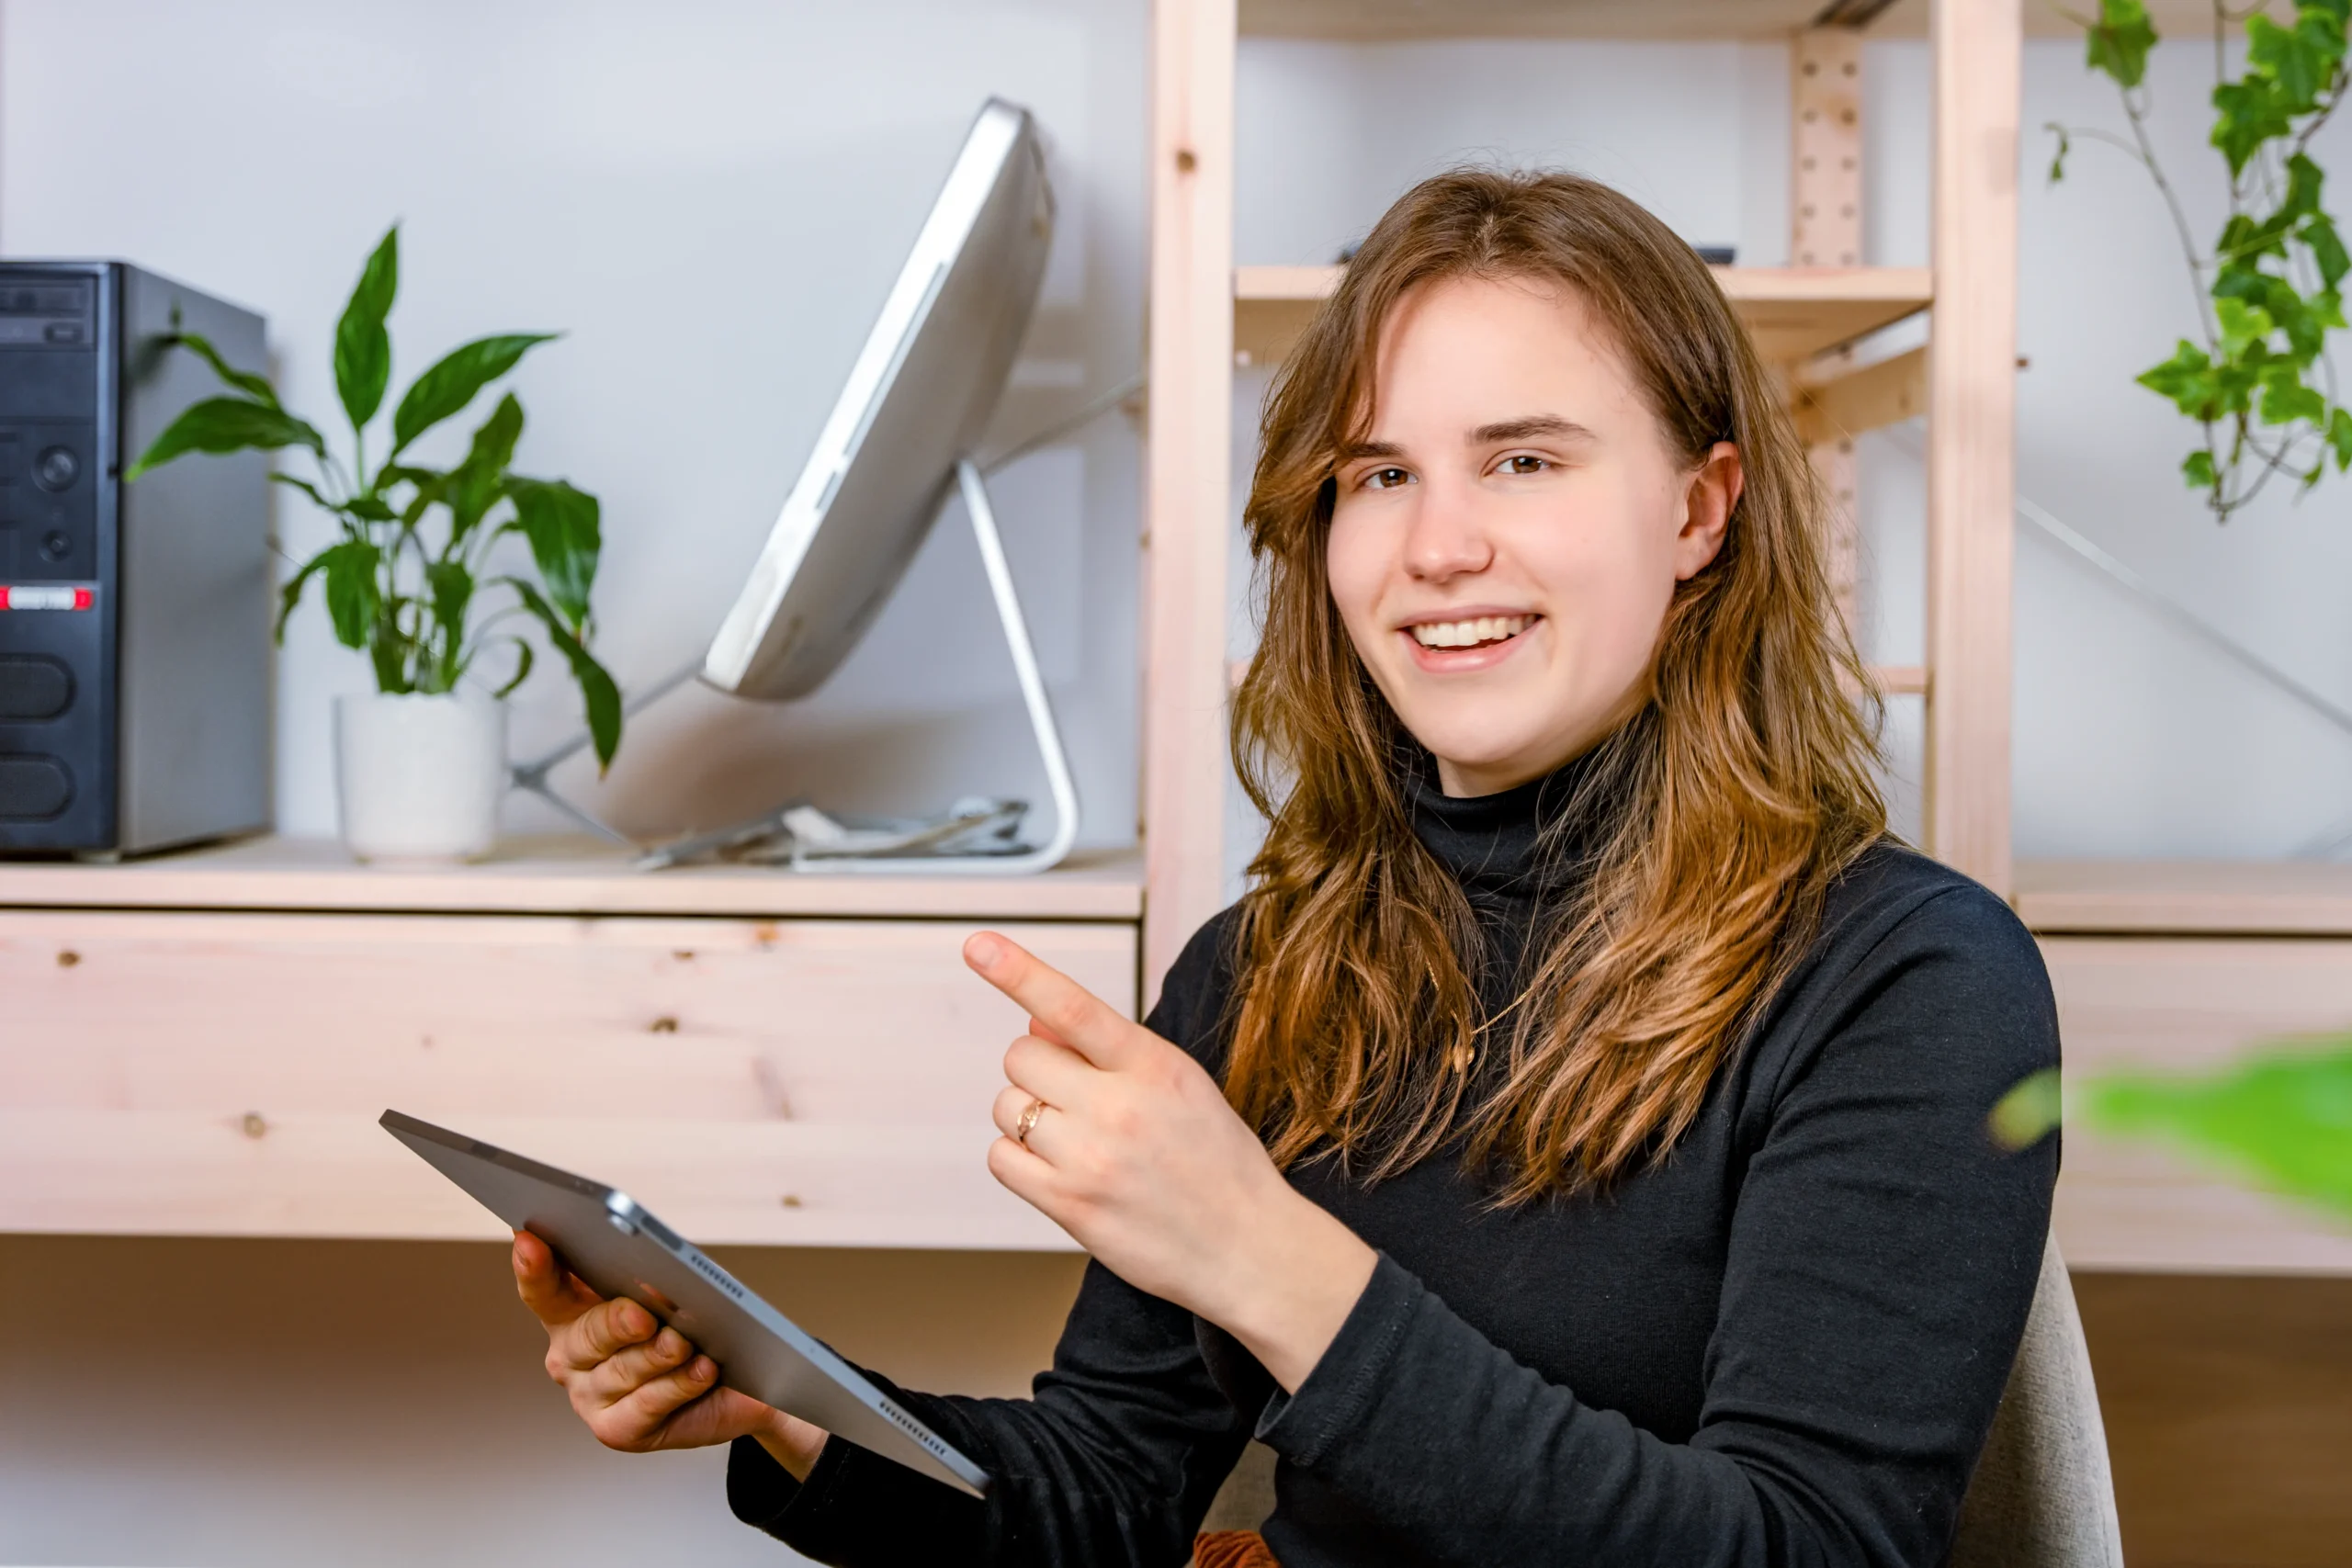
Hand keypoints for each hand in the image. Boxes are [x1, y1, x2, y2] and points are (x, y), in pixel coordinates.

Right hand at [511, 1230, 828, 1477]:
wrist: (732, 1380)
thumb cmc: (692, 1324)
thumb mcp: (671, 1290)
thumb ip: (649, 1275)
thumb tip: (655, 1266)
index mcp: (569, 1310)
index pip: (543, 1288)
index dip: (533, 1266)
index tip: (530, 1240)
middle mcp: (570, 1355)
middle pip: (586, 1335)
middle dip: (616, 1322)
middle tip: (642, 1314)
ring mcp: (590, 1395)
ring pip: (620, 1372)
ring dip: (656, 1356)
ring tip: (683, 1342)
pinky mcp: (618, 1428)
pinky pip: (647, 1405)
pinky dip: (678, 1385)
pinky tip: (702, 1368)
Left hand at [967, 932, 1376, 1390]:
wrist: (1249, 1249)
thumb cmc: (1217, 1161)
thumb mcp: (1181, 1087)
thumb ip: (1108, 1050)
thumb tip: (1034, 1017)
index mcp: (1155, 1065)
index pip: (1073, 1006)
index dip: (1018, 972)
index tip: (977, 945)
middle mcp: (1119, 1107)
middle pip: (1021, 1057)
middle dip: (1038, 1071)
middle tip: (1079, 1099)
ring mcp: (1090, 1158)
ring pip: (1005, 1106)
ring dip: (1027, 1116)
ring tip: (1078, 1140)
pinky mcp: (1069, 1205)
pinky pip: (1000, 1158)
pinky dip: (1017, 1158)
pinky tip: (1059, 1169)